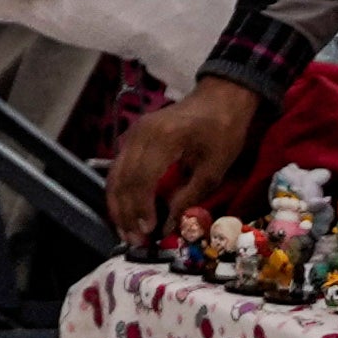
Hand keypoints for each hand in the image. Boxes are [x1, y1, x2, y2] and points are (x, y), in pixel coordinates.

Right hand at [106, 78, 262, 248]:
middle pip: (122, 180)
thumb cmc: (223, 130)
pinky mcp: (132, 138)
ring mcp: (132, 135)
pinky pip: (118, 169)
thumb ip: (189, 196)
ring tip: (126, 232)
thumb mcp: (214, 168)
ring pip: (114, 177)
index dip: (141, 209)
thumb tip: (169, 225)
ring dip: (117, 207)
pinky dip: (119, 193)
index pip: (141, 180)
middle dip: (125, 214)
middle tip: (134, 240)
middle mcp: (140, 136)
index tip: (148, 232)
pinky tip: (126, 211)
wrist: (221, 97)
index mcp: (163, 139)